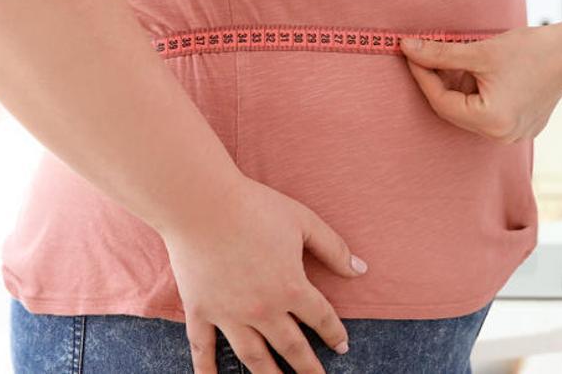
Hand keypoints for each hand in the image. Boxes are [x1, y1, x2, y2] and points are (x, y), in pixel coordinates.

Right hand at [163, 179, 366, 373]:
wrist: (202, 204)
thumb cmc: (255, 207)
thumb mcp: (303, 222)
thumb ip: (334, 248)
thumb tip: (361, 270)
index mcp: (291, 288)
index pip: (321, 319)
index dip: (334, 334)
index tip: (342, 346)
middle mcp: (263, 309)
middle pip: (291, 347)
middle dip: (307, 368)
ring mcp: (229, 314)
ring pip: (253, 357)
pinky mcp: (200, 311)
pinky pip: (204, 348)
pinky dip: (207, 369)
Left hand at [400, 24, 561, 142]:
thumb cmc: (531, 49)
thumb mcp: (480, 51)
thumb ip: (440, 54)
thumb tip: (406, 47)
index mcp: (491, 122)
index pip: (441, 102)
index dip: (422, 76)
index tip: (410, 53)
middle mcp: (502, 137)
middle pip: (455, 110)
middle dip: (440, 82)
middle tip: (428, 54)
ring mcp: (514, 135)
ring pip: (471, 111)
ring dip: (459, 87)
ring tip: (459, 58)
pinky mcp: (523, 126)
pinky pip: (489, 113)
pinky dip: (478, 93)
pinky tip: (479, 70)